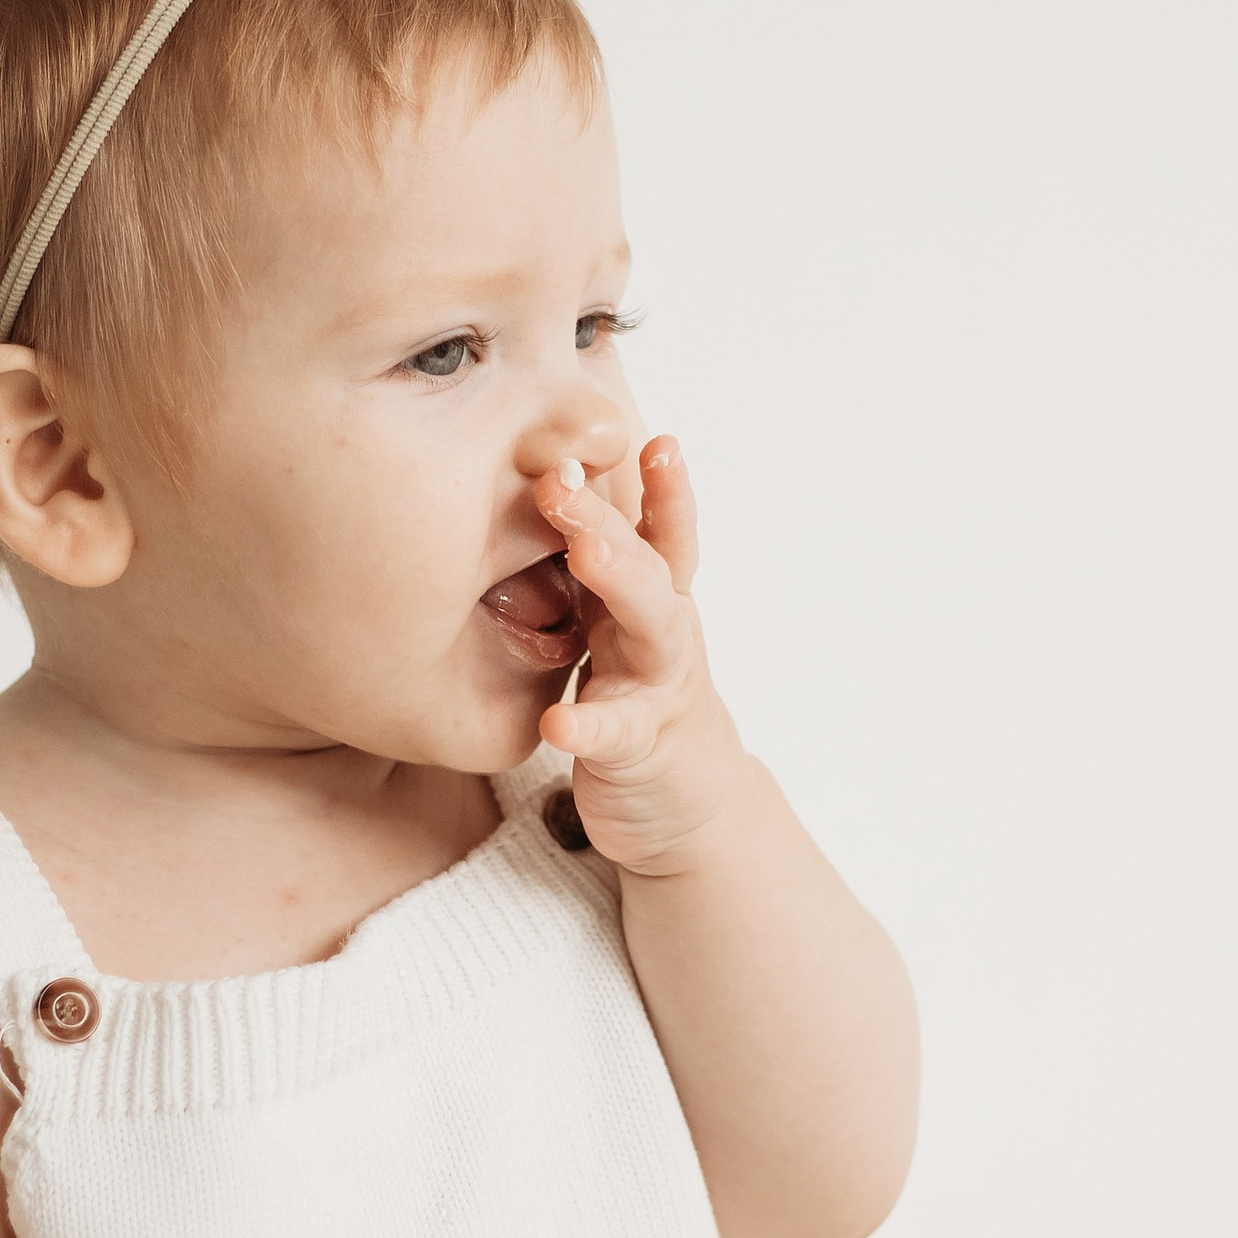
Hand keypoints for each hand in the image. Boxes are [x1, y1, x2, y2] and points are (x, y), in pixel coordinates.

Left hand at [535, 436, 746, 873]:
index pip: (660, 532)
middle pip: (647, 563)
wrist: (688, 803)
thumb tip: (549, 482)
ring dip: (619, 582)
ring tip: (584, 553)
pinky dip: (587, 724)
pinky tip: (557, 721)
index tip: (645, 435)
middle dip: (610, 516)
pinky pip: (614, 734)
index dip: (662, 487)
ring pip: (650, 626)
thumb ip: (601, 566)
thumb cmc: (643, 697)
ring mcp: (658, 687)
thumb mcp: (625, 625)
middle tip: (562, 477)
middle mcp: (665, 632)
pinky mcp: (639, 748)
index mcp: (653, 599)